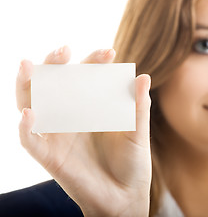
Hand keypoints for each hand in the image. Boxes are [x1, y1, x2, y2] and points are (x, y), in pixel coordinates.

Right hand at [16, 46, 151, 216]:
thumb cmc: (132, 163)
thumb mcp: (138, 133)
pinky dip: (25, 128)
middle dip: (55, 65)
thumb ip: (138, 107)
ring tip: (28, 65)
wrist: (125, 197)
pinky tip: (29, 114)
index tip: (110, 52)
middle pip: (54, 84)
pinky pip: (30, 140)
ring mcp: (57, 135)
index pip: (86, 77)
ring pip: (32, 104)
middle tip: (65, 50)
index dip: (93, 63)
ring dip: (27, 86)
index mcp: (90, 108)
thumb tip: (143, 76)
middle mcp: (70, 117)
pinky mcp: (49, 156)